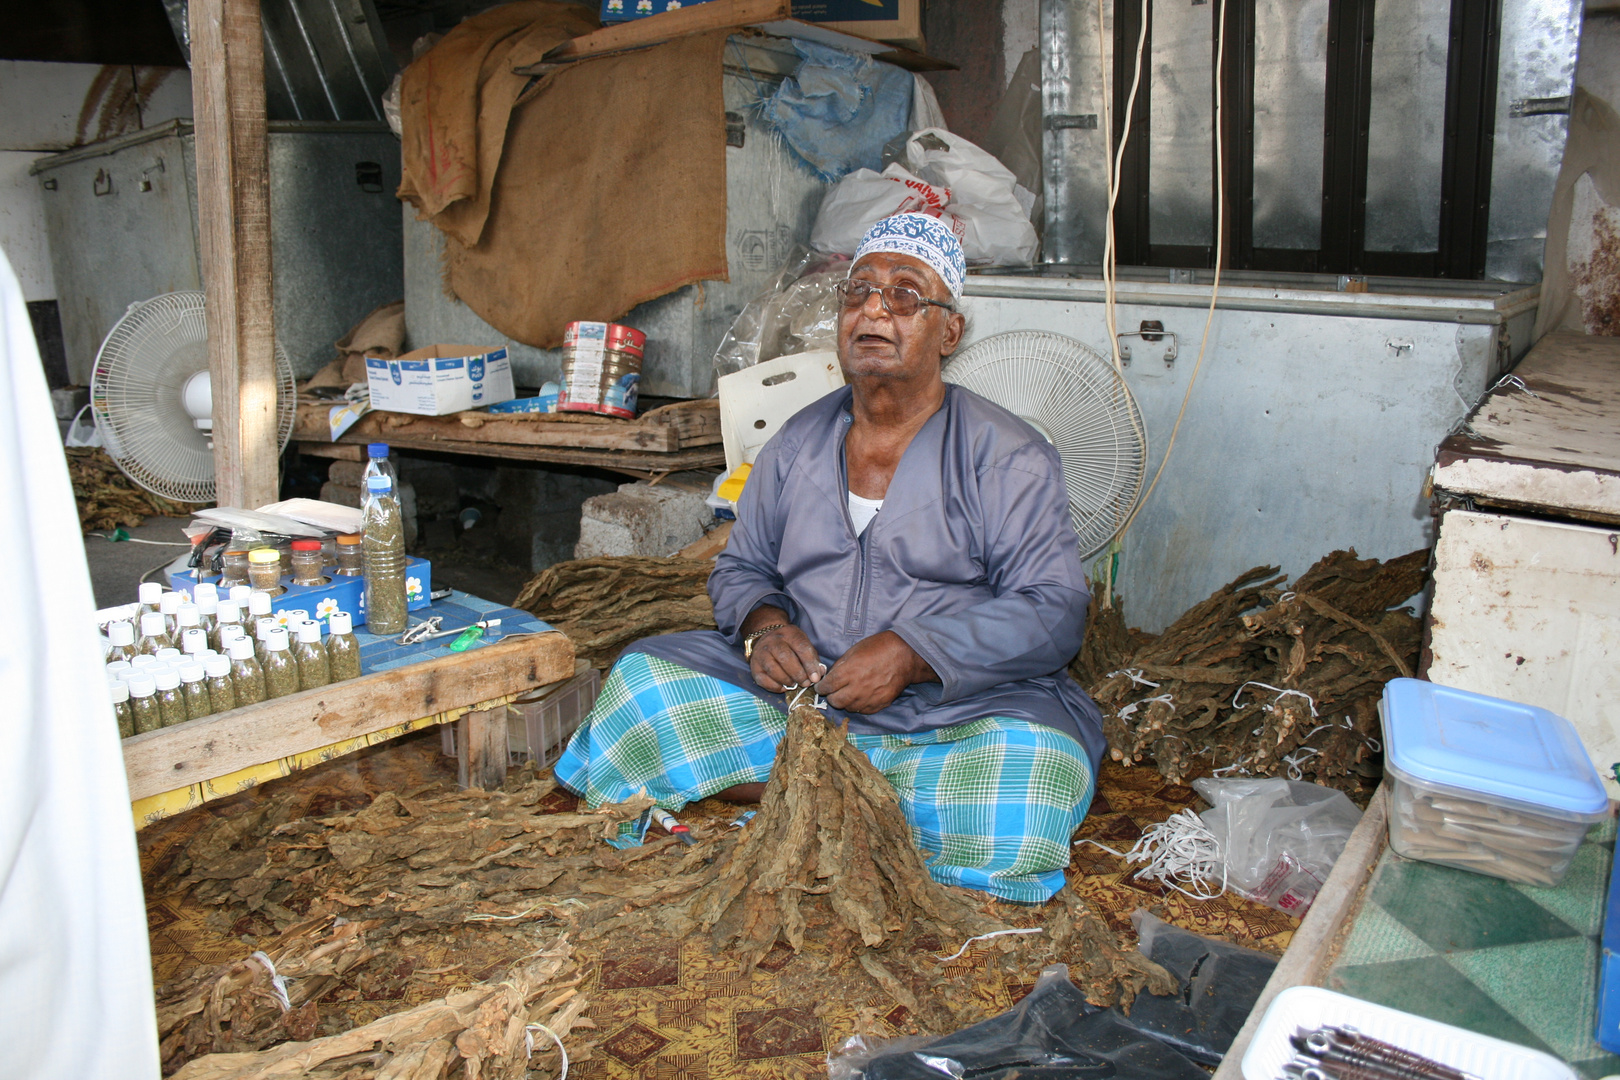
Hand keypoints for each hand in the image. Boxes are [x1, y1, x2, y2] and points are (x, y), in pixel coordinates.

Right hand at [749, 624, 826, 693]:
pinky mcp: (754, 666)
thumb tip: (819, 673)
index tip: (815, 678)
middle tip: (805, 683)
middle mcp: (773, 641)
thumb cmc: (790, 646)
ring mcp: (761, 653)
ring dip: (787, 680)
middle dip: (798, 674)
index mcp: (789, 633)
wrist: (767, 640)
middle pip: (785, 658)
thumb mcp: (803, 646)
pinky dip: (775, 686)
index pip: (801, 647)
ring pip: (773, 669)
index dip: (810, 664)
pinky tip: (783, 687)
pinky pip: (763, 679)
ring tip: (795, 684)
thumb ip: (813, 659)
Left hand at [816, 631, 935, 713]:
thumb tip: (831, 676)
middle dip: (832, 696)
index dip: (821, 687)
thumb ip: (840, 665)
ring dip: (846, 702)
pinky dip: (859, 705)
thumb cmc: (879, 648)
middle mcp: (857, 688)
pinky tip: (861, 696)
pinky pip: (863, 710)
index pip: (827, 686)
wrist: (905, 656)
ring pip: (848, 708)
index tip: (821, 687)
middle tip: (834, 691)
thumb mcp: (855, 650)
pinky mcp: (879, 704)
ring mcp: (869, 698)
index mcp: (848, 672)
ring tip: (849, 693)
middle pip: (835, 702)